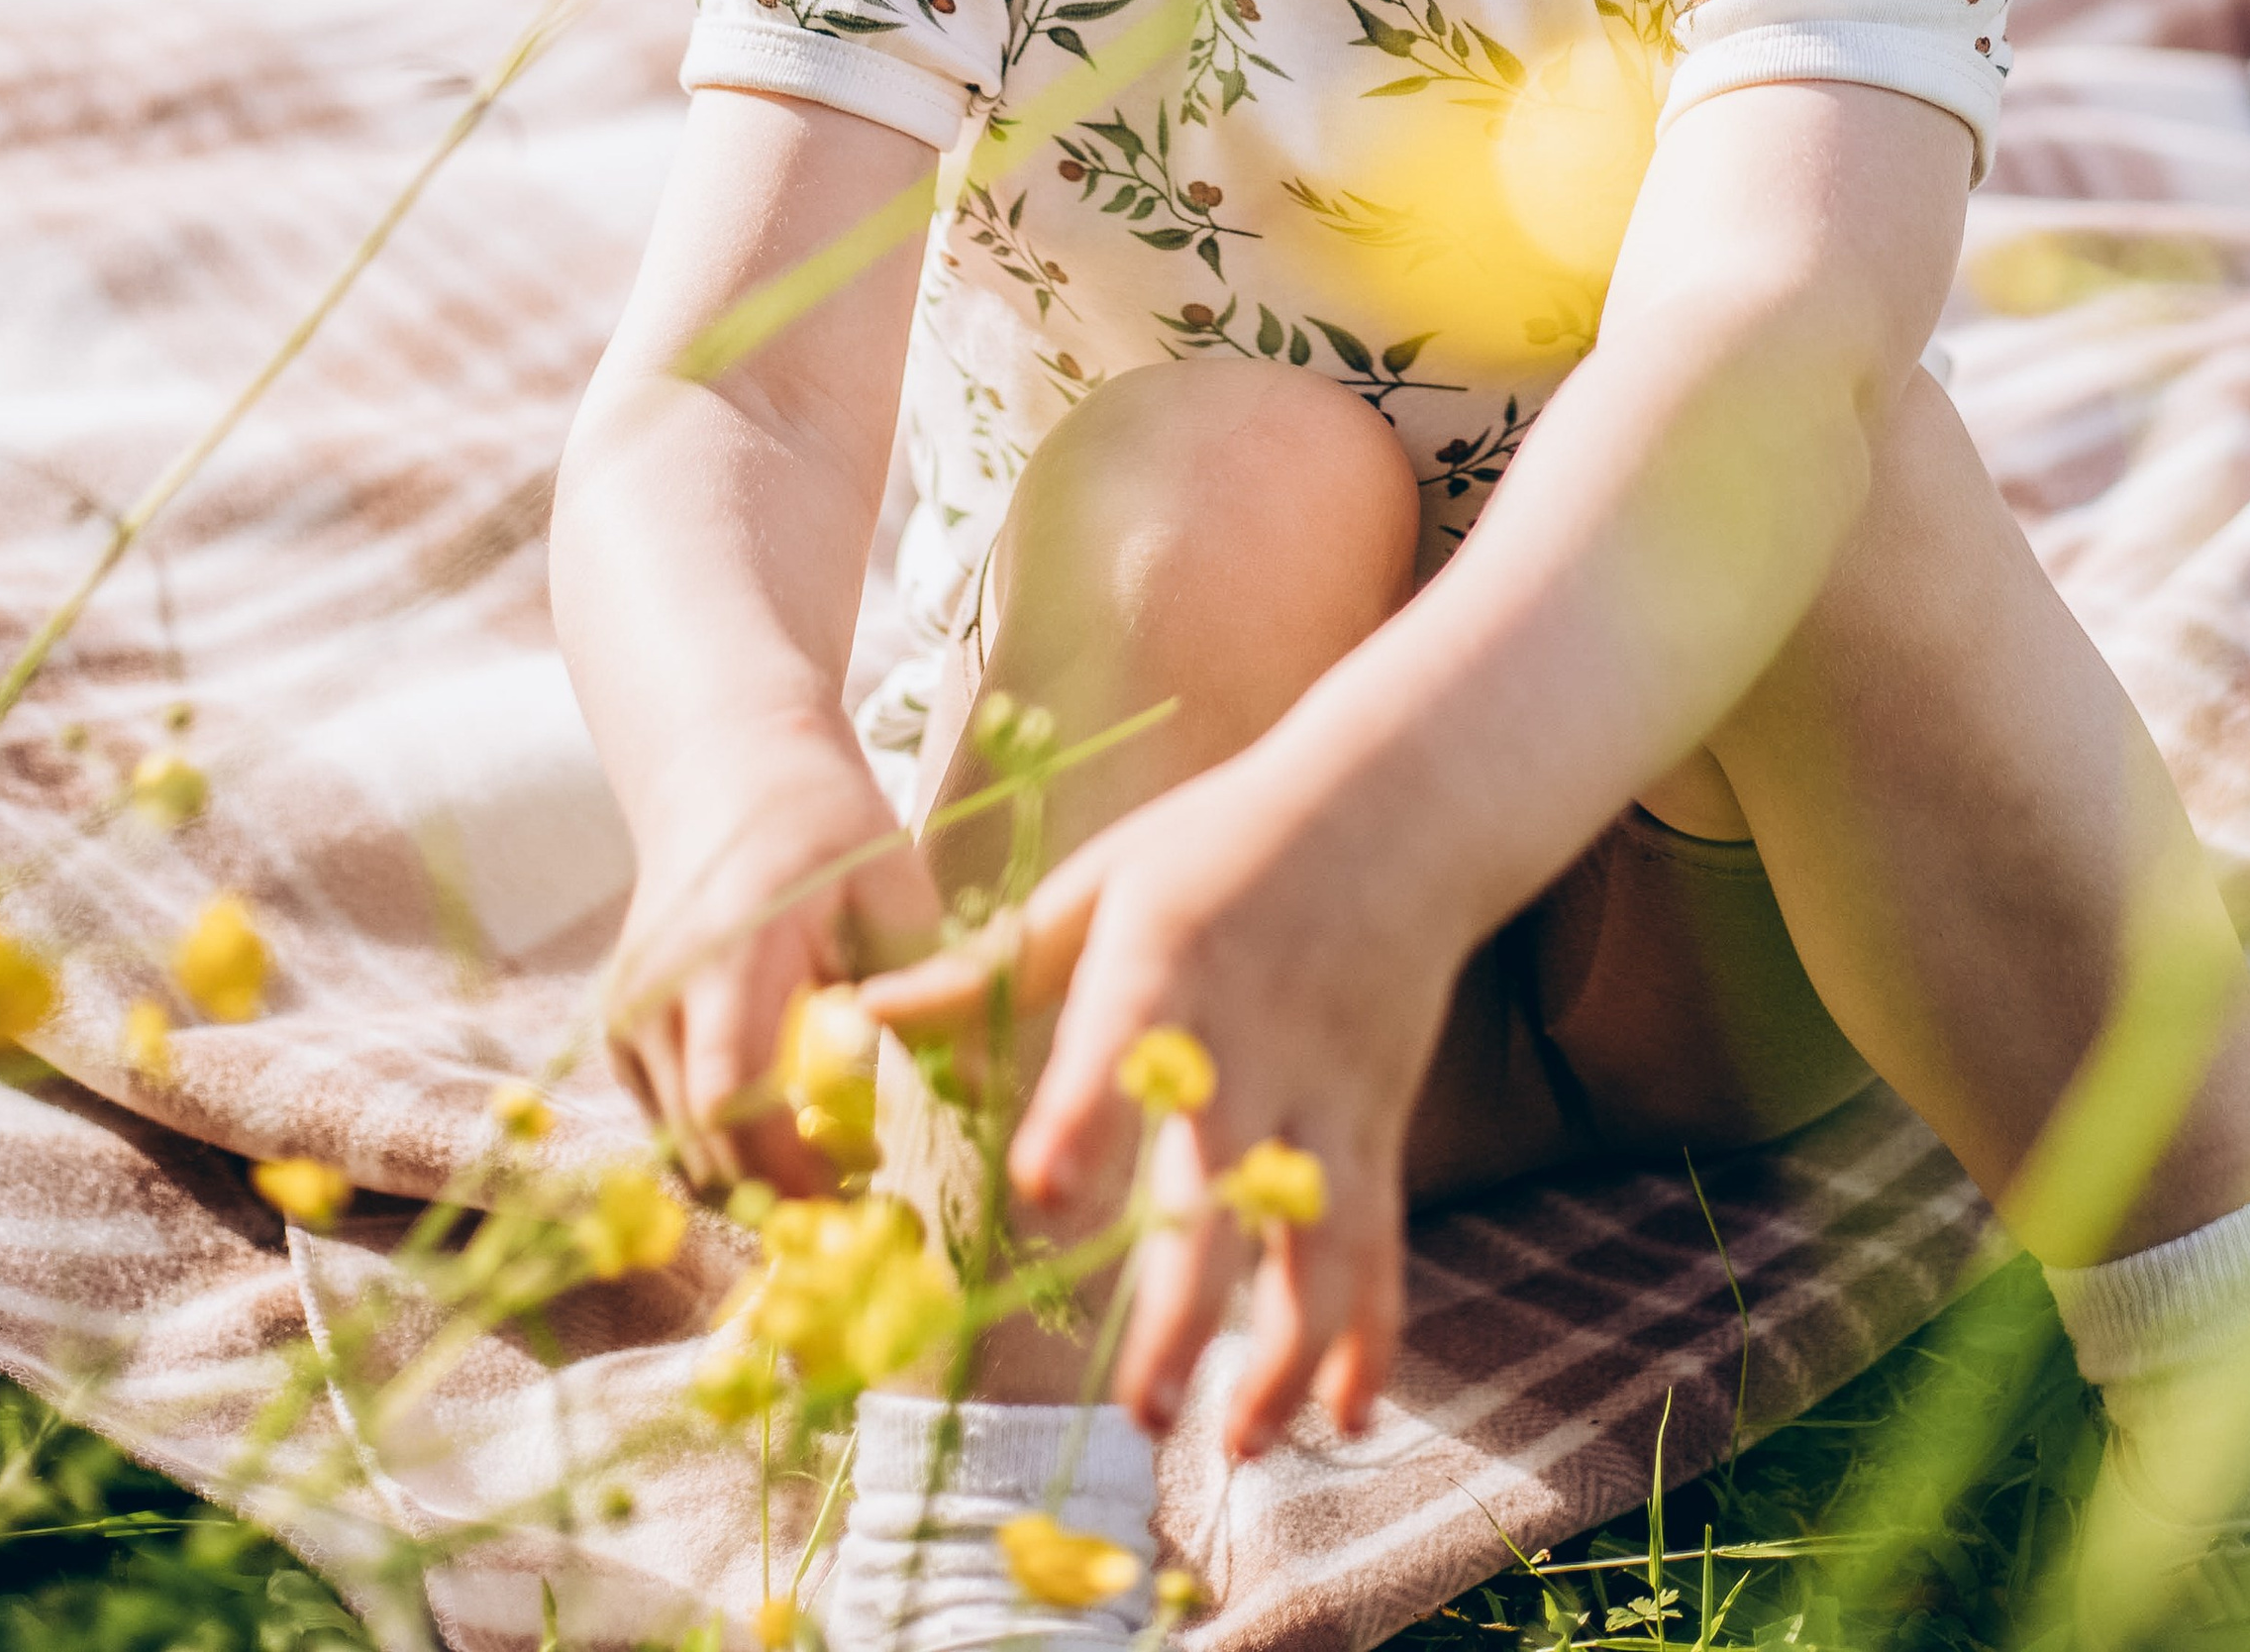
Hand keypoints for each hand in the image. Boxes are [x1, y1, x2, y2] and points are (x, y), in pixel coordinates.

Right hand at [608, 719, 942, 1197]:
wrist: (727, 768)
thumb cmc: (824, 824)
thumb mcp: (894, 887)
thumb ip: (928, 988)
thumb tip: (977, 1096)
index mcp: (731, 946)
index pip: (728, 1092)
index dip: (789, 1166)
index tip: (864, 1187)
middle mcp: (660, 986)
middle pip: (703, 1140)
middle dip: (781, 1190)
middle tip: (865, 1198)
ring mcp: (629, 1012)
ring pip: (682, 1146)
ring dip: (755, 1179)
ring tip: (838, 1165)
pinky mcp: (622, 1032)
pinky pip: (669, 1124)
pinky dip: (726, 1149)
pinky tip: (790, 1132)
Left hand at [859, 747, 1456, 1457]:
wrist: (1396, 803)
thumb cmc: (1221, 840)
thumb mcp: (1105, 884)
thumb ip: (989, 970)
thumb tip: (853, 1019)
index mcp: (1168, 961)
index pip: (1124, 1044)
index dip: (1087, 1118)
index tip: (1045, 1195)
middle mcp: (1255, 1037)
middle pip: (1223, 1183)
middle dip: (1185, 1305)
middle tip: (1134, 1410)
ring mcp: (1328, 1090)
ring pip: (1317, 1237)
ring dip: (1284, 1350)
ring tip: (1236, 1446)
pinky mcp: (1377, 1124)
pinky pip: (1381, 1238)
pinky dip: (1374, 1331)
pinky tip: (1348, 1419)